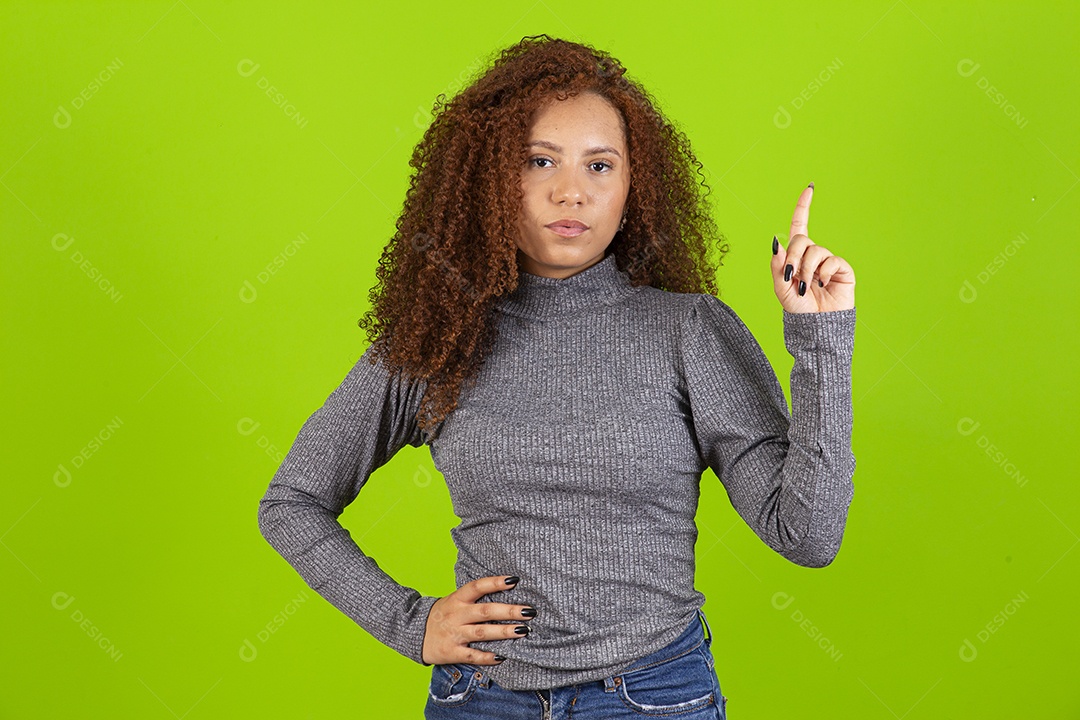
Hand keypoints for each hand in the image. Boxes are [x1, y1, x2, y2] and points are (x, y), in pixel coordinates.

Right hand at [421, 575, 536, 665]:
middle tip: (529, 611)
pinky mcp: (452, 652)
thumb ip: (475, 597)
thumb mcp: (454, 600)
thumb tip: (507, 588)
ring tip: (523, 631)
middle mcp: (456, 615)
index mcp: (457, 599)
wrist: (414, 633)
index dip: (495, 582)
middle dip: (509, 611)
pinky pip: (472, 655)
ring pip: (482, 633)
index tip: (515, 580)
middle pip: (485, 611)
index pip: (477, 587)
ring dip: (504, 632)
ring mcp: (454, 634)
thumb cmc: (443, 614)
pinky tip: (503, 656)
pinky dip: (488, 657)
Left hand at [771, 183, 855, 312]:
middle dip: (793, 256)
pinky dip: (822, 273)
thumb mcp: (781, 287)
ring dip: (806, 269)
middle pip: (801, 239)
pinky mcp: (841, 269)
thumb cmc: (798, 309)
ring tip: (807, 286)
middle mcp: (813, 255)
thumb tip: (776, 242)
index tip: (810, 189)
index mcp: (797, 256)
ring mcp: (828, 261)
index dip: (803, 207)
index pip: (799, 226)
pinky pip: (830, 260)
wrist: (816, 326)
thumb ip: (778, 265)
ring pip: (814, 250)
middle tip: (792, 276)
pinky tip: (822, 284)